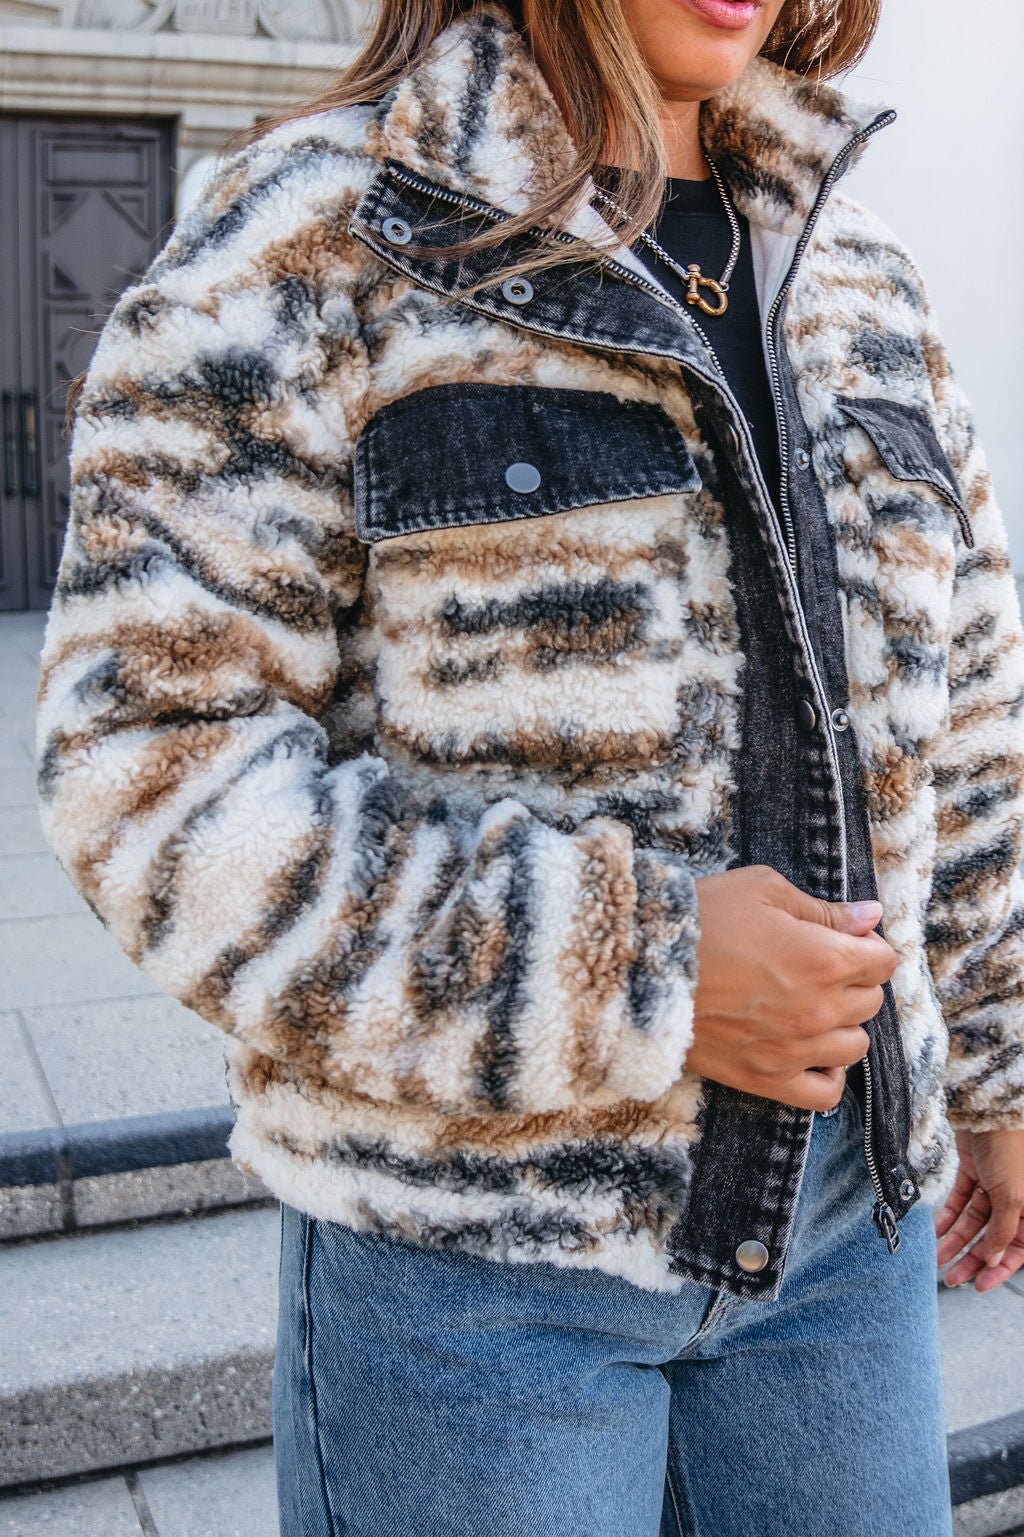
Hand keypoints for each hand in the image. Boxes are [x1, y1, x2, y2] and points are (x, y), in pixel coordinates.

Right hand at [690, 865, 897, 1112]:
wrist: (638, 966)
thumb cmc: (699, 918)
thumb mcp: (762, 890)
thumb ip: (823, 908)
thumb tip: (871, 917)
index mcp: (825, 958)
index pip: (883, 961)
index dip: (866, 946)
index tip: (843, 940)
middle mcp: (818, 1009)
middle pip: (870, 1002)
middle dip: (852, 981)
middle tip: (816, 966)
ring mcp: (794, 1050)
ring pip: (854, 1047)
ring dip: (842, 1025)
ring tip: (810, 1007)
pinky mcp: (764, 1079)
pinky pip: (824, 1095)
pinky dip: (828, 1076)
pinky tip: (812, 1054)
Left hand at [935, 1127, 1023, 1291]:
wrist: (987, 1107)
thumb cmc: (1009, 1148)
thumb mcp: (1012, 1197)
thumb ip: (1003, 1231)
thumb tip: (993, 1259)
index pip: (1018, 1249)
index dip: (999, 1269)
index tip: (978, 1285)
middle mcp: (1016, 1198)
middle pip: (993, 1237)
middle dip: (973, 1258)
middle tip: (952, 1279)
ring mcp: (994, 1184)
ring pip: (974, 1221)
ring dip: (956, 1240)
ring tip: (938, 1259)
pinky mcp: (974, 1170)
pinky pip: (961, 1201)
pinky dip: (948, 1216)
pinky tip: (935, 1233)